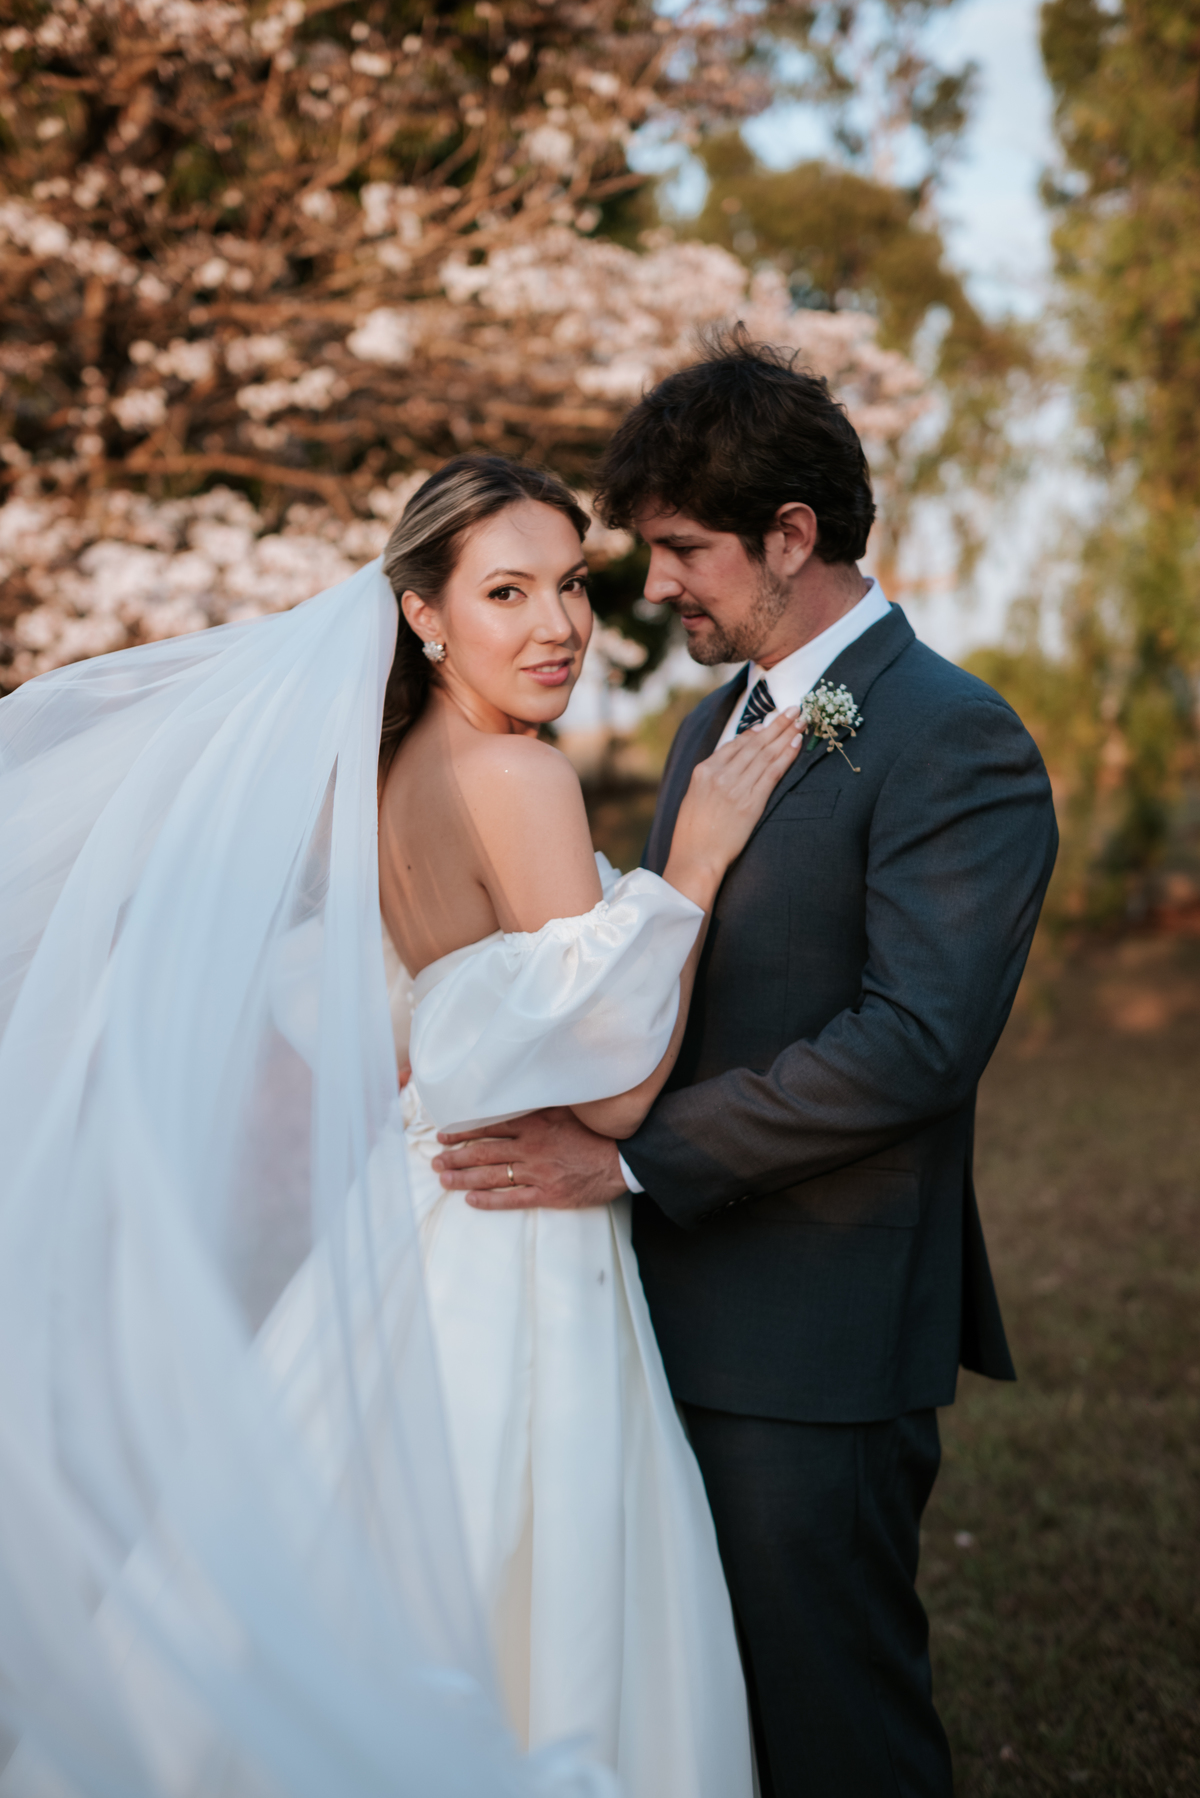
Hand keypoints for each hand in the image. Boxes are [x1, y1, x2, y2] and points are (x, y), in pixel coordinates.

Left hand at [432, 1107, 628, 1209]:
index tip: (444, 1134)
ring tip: (443, 1179)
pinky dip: (489, 1200)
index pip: (490, 1126)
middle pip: (484, 1152)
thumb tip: (517, 1095)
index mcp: (535, 1124)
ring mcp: (537, 1173)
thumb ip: (540, 1106)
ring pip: (491, 1176)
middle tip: (435, 1160)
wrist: (622, 1160)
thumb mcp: (567, 1109)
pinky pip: (511, 1199)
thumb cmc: (596, 1133)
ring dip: (463, 1178)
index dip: (463, 1131)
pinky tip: (470, 1200)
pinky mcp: (547, 1195)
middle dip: (456, 1156)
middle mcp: (531, 1148)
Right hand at [667, 705, 802, 902]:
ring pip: (766, 754)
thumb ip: (712, 777)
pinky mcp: (750, 803)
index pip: (735, 744)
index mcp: (704, 771)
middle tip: (794, 708)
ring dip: (785, 734)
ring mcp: (736, 788)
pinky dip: (785, 756)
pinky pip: (772, 773)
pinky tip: (796, 743)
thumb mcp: (694, 797)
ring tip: (800, 720)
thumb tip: (732, 760)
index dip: (756, 731)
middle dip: (776, 724)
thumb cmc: (693, 833)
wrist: (696, 858)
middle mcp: (720, 775)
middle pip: (754, 743)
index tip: (770, 722)